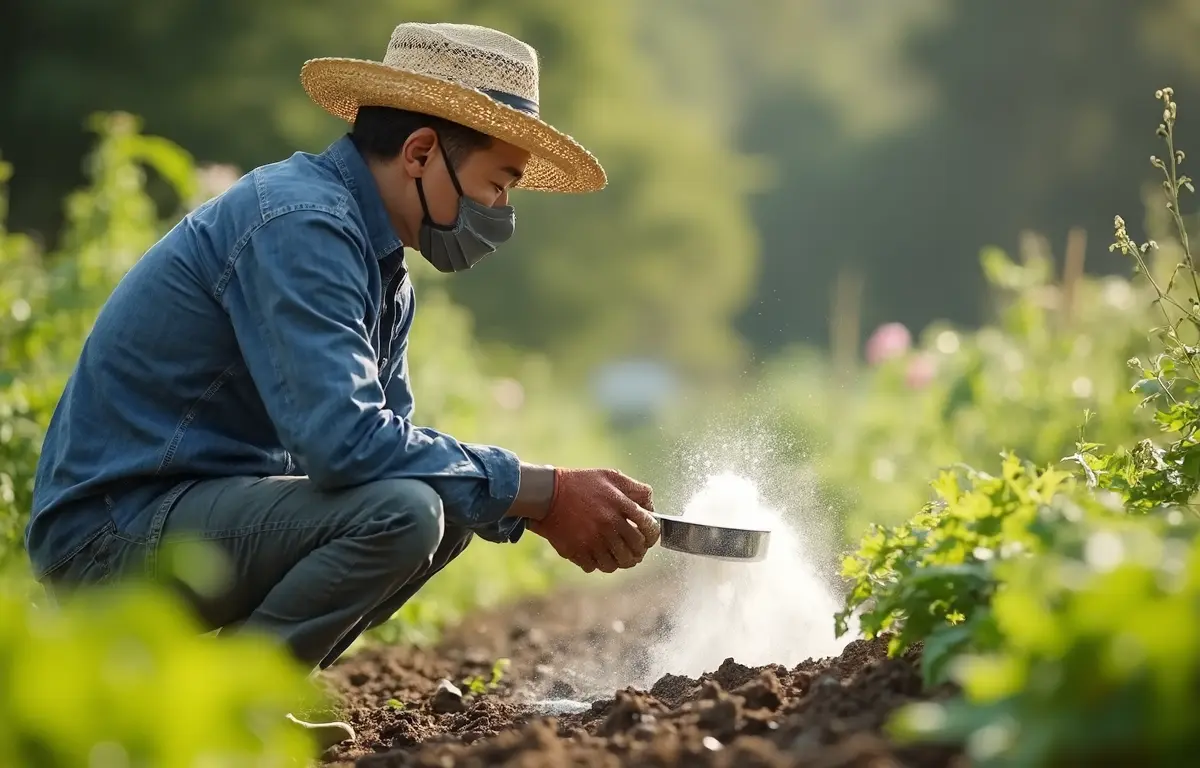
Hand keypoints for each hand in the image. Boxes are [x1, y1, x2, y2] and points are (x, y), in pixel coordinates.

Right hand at [527, 468, 659, 573]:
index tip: (648, 538)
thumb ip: (636, 489)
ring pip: (619, 563)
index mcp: (620, 504)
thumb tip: (651, 507)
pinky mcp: (578, 551)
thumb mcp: (610, 476)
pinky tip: (598, 554)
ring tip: (619, 555)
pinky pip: (597, 567)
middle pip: (636, 549)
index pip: (649, 528)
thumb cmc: (581, 484)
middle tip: (636, 550)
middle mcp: (609, 524)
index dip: (653, 536)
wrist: (548, 494)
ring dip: (621, 561)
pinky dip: (599, 563)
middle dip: (639, 551)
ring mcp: (593, 540)